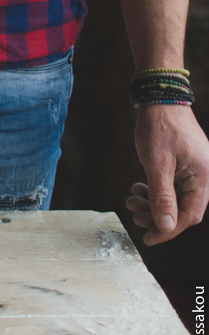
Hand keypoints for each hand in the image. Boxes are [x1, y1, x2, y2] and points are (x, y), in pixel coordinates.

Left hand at [127, 105, 208, 244]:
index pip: (188, 216)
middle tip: (134, 213)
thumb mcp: (157, 164)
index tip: (148, 238)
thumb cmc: (159, 126)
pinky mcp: (186, 164)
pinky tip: (139, 188)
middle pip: (182, 209)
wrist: (159, 97)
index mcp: (203, 177)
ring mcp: (196, 169)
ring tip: (132, 199)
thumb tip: (166, 226)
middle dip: (156, 214)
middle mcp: (204, 175)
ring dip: (153, 202)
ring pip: (176, 197)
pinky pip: (174, 185)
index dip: (168, 230)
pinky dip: (156, 190)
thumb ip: (162, 196)